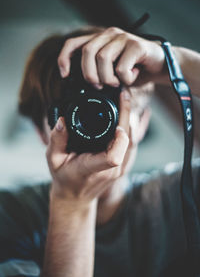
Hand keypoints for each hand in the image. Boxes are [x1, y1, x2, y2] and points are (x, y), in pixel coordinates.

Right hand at [46, 89, 130, 206]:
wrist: (76, 197)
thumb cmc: (64, 177)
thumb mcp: (53, 160)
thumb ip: (56, 141)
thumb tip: (62, 120)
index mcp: (91, 168)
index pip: (112, 157)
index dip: (119, 140)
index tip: (116, 124)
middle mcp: (110, 170)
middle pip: (128, 143)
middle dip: (127, 116)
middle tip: (124, 95)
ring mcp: (120, 169)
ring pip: (133, 142)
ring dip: (131, 120)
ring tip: (125, 101)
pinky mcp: (124, 166)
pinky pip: (132, 144)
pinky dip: (130, 129)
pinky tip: (125, 115)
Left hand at [58, 27, 167, 87]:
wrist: (161, 66)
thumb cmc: (134, 70)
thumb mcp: (112, 73)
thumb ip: (98, 73)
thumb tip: (85, 87)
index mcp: (100, 40)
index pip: (74, 43)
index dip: (64, 58)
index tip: (64, 75)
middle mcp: (109, 35)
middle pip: (87, 51)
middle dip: (89, 74)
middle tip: (99, 86)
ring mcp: (123, 38)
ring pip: (103, 58)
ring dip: (107, 78)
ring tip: (117, 83)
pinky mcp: (137, 45)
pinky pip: (121, 67)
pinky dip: (125, 78)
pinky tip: (132, 77)